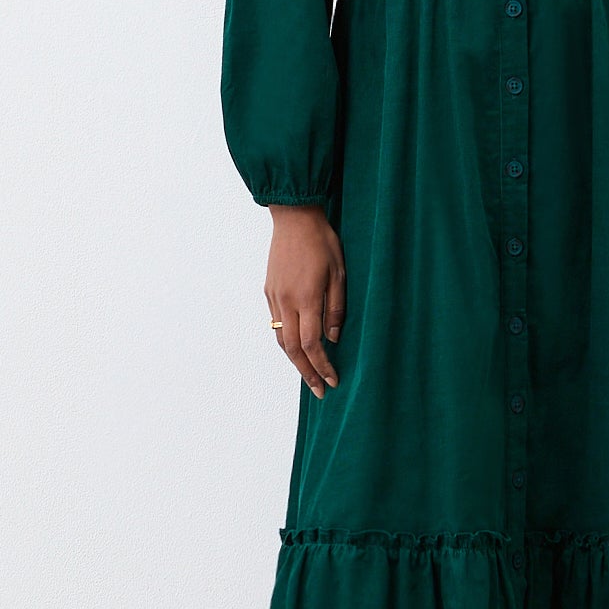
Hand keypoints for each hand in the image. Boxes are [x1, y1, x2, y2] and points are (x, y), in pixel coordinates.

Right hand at [264, 205, 344, 396]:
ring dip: (295, 361)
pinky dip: (287, 341)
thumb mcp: (340, 274)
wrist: (294, 218)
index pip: (313, 344)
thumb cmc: (322, 242)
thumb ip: (336, 308)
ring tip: (308, 374)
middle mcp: (287, 302)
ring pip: (282, 339)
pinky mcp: (269, 291)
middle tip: (319, 390)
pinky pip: (277, 324)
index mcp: (307, 299)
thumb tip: (333, 338)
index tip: (332, 381)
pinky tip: (298, 347)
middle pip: (294, 349)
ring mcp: (275, 298)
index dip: (322, 366)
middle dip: (307, 373)